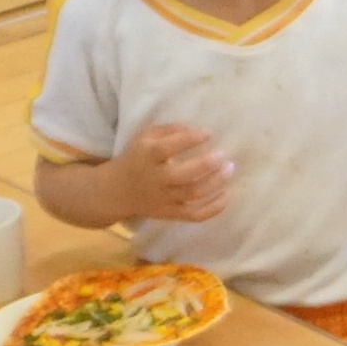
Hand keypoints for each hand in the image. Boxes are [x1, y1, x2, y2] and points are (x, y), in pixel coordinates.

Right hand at [120, 119, 239, 223]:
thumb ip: (169, 130)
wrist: (117, 191)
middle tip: (223, 155)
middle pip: (184, 175)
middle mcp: (155, 179)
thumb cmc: (137, 157)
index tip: (208, 133)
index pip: (167, 148)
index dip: (190, 139)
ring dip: (216, 183)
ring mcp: (163, 199)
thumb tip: (197, 130)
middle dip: (207, 165)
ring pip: (193, 194)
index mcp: (147, 156)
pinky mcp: (170, 214)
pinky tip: (225, 196)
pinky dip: (213, 209)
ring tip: (229, 169)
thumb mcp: (145, 137)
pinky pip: (194, 215)